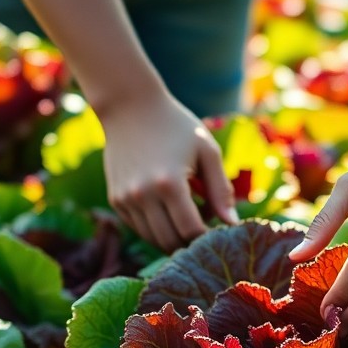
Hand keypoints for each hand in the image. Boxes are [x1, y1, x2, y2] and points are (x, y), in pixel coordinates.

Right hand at [100, 91, 238, 251]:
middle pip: (171, 240)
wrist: (130, 107)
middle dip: (191, 241)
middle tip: (205, 226)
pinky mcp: (116, 200)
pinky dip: (156, 229)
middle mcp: (143, 195)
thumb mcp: (207, 151)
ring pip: (153, 239)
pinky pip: (139, 229)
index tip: (220, 232)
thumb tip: (232, 224)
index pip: (191, 231)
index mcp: (170, 183)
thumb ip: (221, 189)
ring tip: (188, 216)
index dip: (208, 237)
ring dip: (174, 237)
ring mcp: (126, 199)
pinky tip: (168, 211)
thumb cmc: (177, 126)